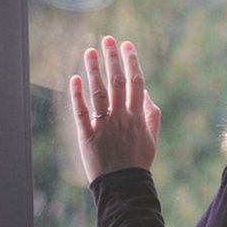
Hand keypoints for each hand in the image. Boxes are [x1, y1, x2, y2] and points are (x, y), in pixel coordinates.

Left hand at [70, 36, 160, 183]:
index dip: (132, 62)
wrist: (124, 187)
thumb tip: (146, 92)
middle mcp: (121, 118)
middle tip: (108, 39)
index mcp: (137, 117)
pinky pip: (82, 113)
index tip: (127, 45)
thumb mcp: (152, 138)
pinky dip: (77, 95)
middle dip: (112, 58)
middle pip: (117, 82)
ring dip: (94, 70)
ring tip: (89, 51)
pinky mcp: (88, 137)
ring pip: (99, 93)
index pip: (136, 82)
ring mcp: (104, 126)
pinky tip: (74, 78)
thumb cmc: (138, 162)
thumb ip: (152, 114)